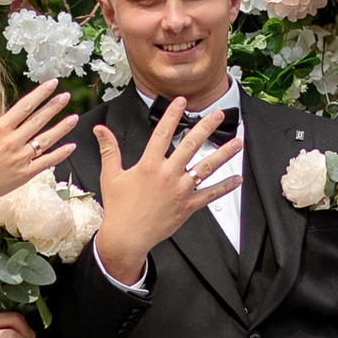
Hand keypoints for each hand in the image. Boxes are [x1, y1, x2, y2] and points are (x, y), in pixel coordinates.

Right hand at [0, 79, 76, 210]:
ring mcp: (20, 159)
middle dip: (54, 106)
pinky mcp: (24, 175)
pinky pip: (46, 163)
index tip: (52, 84)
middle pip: (38, 120)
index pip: (25, 106)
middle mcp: (12, 142)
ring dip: (61, 128)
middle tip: (66, 96)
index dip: (40, 93)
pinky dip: (59, 155)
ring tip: (74, 118)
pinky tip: (71, 147)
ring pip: (46, 140)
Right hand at [89, 94, 241, 281]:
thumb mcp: (110, 176)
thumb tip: (99, 129)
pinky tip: (237, 179)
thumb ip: (109, 150)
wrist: (127, 237)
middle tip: (218, 114)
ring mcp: (180, 191)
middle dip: (206, 127)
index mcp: (148, 165)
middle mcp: (167, 175)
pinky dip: (224, 187)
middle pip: (190, 145)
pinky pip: (209, 195)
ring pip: (206, 168)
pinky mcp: (187, 206)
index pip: (162, 134)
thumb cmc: (118, 207)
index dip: (172, 115)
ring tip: (238, 143)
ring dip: (223, 154)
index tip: (181, 101)